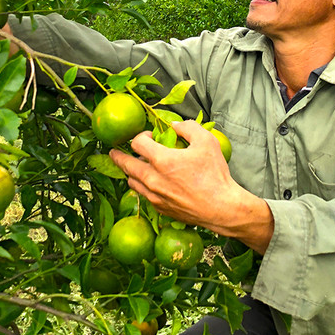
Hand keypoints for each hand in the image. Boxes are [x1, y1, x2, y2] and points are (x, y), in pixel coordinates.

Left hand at [109, 120, 273, 252]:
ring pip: (132, 182)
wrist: (221, 208)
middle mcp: (153, 179)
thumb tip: (174, 126)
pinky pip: (143, 195)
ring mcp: (154, 196)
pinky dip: (142, 187)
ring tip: (132, 167)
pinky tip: (149, 184)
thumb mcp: (206, 141)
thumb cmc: (215, 174)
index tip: (149, 136)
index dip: (141, 136)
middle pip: (125, 165)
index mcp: (162, 161)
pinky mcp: (160, 209)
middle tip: (113, 152)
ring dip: (130, 172)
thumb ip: (188, 127)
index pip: (137, 143)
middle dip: (118, 156)